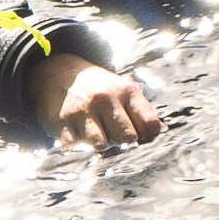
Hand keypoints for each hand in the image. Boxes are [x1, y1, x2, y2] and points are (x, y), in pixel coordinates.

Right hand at [38, 46, 162, 145]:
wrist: (59, 73)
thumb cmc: (98, 88)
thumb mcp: (122, 90)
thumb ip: (140, 111)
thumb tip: (159, 132)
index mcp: (126, 91)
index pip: (149, 124)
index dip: (147, 136)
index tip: (139, 136)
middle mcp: (106, 99)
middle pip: (127, 138)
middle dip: (122, 142)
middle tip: (113, 134)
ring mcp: (83, 110)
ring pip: (101, 145)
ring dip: (99, 144)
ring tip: (95, 133)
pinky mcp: (62, 122)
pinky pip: (75, 147)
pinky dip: (77, 145)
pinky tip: (76, 133)